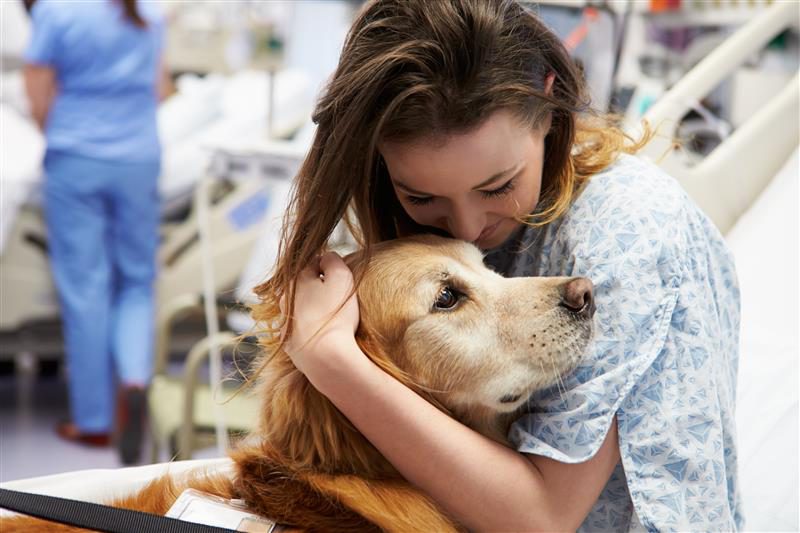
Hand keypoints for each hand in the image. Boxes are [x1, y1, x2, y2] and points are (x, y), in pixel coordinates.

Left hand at [282, 252, 361, 385]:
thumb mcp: (342, 277)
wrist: (325, 358)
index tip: (343, 278)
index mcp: (295, 280)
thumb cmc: (335, 315)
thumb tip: (326, 257)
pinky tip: (325, 336)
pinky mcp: (289, 345)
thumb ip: (333, 260)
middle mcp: (284, 300)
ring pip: (301, 310)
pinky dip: (311, 331)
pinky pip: (301, 332)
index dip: (330, 268)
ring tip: (333, 319)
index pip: (314, 263)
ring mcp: (285, 324)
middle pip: (304, 287)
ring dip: (313, 310)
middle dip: (319, 289)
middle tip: (339, 298)